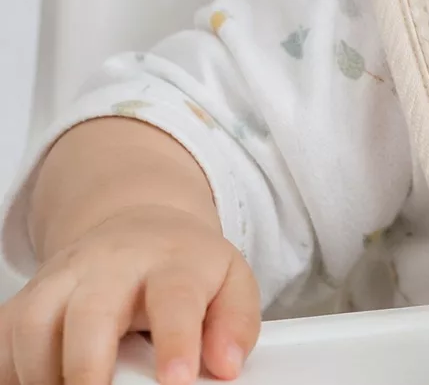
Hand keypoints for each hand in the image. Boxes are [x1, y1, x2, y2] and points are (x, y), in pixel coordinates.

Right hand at [0, 205, 258, 384]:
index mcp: (172, 261)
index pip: (175, 297)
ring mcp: (62, 279)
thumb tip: (226, 365)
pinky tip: (36, 384)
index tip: (176, 380)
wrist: (138, 228)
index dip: (176, 340)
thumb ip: (236, 323)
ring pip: (33, 325)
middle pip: (92, 311)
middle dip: (89, 367)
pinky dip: (13, 371)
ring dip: (44, 376)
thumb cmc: (185, 266)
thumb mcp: (231, 283)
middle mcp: (111, 265)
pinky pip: (3, 337)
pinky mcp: (26, 299)